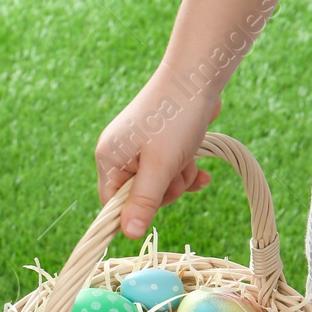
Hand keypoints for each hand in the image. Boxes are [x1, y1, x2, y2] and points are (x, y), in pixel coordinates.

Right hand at [95, 76, 223, 240]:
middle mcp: (120, 154)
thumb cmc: (175, 118)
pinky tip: (201, 170)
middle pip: (140, 198)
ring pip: (160, 185)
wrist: (197, 76)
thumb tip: (128, 235)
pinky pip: (170, 171)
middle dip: (166, 190)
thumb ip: (144, 201)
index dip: (136, 211)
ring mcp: (140, 148)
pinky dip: (185, 171)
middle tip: (176, 170)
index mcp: (109, 159)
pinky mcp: (159, 144)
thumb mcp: (160, 167)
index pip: (112, 205)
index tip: (158, 200)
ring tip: (188, 158)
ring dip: (180, 178)